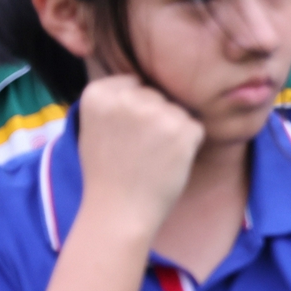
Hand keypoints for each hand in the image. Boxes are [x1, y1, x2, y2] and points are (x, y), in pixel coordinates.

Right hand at [74, 76, 203, 240]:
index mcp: (98, 92)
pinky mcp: (182, 129)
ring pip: (177, 111)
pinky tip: (168, 163)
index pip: (133, 84)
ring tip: (152, 158)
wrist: (119, 211)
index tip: (124, 136)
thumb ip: (114, 101)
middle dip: (154, 119)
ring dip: (173, 131)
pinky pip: (195, 127)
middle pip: (157, 96)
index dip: (135, 111)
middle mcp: (126, 97)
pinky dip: (188, 145)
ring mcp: (156, 112)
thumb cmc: (108, 173)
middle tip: (138, 151)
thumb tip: (141, 79)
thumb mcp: (94, 126)